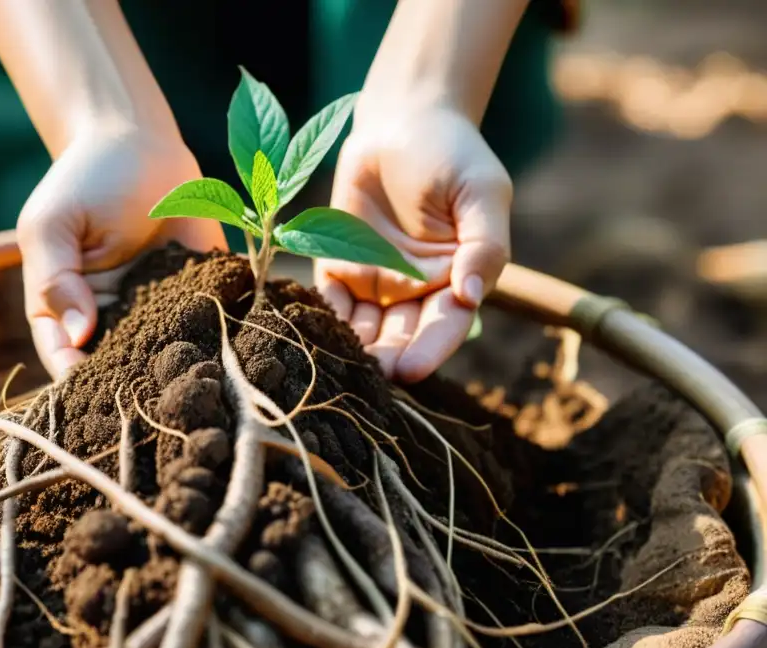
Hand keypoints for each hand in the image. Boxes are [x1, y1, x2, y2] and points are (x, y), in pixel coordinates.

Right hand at [17, 126, 225, 378]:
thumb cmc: (86, 180)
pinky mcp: (197, 295)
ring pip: (161, 356)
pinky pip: (206, 325)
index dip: (76, 379)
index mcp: (62, 308)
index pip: (64, 358)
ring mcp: (155, 311)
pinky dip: (215, 339)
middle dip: (131, 384)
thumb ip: (55, 279)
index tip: (97, 391)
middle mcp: (109, 319)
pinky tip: (225, 351)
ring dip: (174, 370)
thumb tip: (78, 334)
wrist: (139, 143)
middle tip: (150, 395)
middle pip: (115, 368)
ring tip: (188, 382)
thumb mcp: (54, 224)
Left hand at [317, 105, 511, 381]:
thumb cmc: (453, 154)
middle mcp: (417, 292)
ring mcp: (377, 283)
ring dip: (353, 349)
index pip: (446, 326)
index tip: (411, 370)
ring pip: (365, 329)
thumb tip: (473, 295)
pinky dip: (323, 318)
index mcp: (457, 281)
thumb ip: (483, 243)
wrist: (403, 120)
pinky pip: (331, 301)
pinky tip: (313, 332)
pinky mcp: (339, 267)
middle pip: (402, 337)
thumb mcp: (481, 192)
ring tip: (340, 364)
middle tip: (371, 377)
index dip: (430, 350)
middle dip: (387, 358)